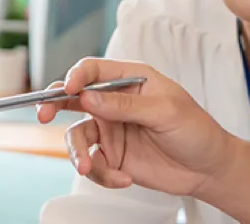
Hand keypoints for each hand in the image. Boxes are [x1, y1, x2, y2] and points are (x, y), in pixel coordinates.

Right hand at [37, 58, 237, 197]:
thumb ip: (125, 104)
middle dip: (53, 104)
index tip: (69, 88)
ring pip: (77, 136)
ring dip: (78, 153)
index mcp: (131, 79)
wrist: (207, 169)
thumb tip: (88, 96)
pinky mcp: (111, 157)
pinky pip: (92, 164)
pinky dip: (101, 174)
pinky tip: (123, 180)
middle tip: (42, 114)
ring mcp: (111, 130)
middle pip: (74, 98)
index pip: (94, 70)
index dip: (76, 75)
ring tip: (88, 167)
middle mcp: (115, 102)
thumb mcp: (165, 112)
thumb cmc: (195, 130)